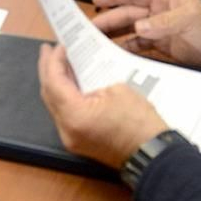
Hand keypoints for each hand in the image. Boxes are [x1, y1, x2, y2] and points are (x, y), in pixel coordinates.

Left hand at [37, 43, 167, 168]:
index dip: (54, 61)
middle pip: (49, 94)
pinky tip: (69, 83)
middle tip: (47, 50)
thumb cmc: (141, 124)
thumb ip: (91, 80)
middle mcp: (66, 129)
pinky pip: (65, 115)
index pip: (54, 82)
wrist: (153, 155)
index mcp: (74, 115)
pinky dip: (65, 97)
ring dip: (55, 84)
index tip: (58, 46)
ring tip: (56, 64)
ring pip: (55, 105)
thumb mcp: (117, 90)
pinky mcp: (79, 141)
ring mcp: (71, 138)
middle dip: (47, 70)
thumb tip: (81, 75)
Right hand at [87, 0, 200, 68]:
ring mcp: (157, 29)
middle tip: (89, 29)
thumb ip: (164, 22)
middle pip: (127, 14)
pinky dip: (125, 49)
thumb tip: (139, 27)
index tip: (96, 0)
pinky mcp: (160, 46)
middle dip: (108, 20)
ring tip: (95, 42)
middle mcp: (157, 11)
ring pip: (129, 30)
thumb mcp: (189, 19)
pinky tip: (113, 54)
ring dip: (113, 35)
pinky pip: (137, 45)